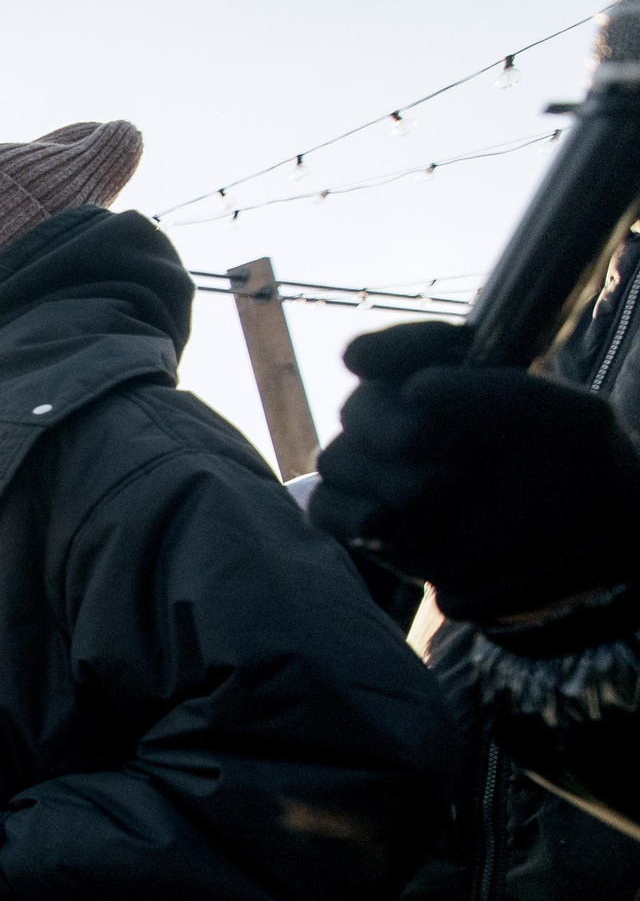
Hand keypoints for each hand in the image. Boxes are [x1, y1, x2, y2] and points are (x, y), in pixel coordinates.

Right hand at [310, 320, 639, 622]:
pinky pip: (324, 508)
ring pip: (337, 458)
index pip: (395, 351)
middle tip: (430, 444)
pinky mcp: (367, 520)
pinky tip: (385, 525)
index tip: (370, 361)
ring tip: (438, 499)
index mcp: (451, 380)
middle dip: (387, 424)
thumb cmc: (577, 473)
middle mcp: (407, 420)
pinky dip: (346, 515)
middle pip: (357, 406)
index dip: (382, 350)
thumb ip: (504, 392)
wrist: (571, 549)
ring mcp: (382, 472)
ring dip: (382, 478)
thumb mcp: (570, 420)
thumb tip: (415, 387)